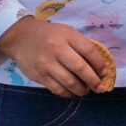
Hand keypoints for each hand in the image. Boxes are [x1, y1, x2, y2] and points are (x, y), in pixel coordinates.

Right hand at [0, 15, 115, 95]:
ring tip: (86, 91)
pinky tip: (72, 93)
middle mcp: (57, 49)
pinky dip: (68, 94)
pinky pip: (57, 89)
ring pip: (69, 82)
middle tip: (100, 88)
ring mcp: (47, 64)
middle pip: (80, 68)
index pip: (89, 51)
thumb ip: (81, 45)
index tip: (104, 72)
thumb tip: (98, 65)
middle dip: (94, 81)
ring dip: (81, 90)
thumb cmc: (49, 34)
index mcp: (67, 36)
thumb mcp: (66, 32)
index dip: (99, 64)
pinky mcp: (39, 76)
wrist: (21, 38)